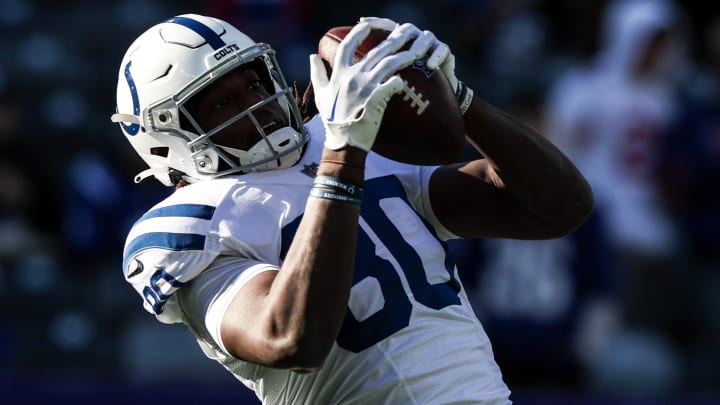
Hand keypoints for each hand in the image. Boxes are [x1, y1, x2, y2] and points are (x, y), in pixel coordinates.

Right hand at [310, 21, 433, 150]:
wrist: (344, 143)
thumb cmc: (332, 121)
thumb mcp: (320, 95)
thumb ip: (317, 74)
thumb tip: (312, 56)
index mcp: (338, 73)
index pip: (348, 45)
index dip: (359, 32)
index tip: (368, 26)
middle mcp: (352, 76)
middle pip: (375, 51)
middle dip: (393, 39)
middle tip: (406, 32)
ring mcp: (365, 87)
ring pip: (389, 64)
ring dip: (404, 56)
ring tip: (416, 51)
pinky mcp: (377, 99)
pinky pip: (393, 84)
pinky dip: (400, 80)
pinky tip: (406, 79)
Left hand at [359, 17, 460, 96]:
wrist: (433, 103)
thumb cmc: (404, 93)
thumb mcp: (381, 83)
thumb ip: (361, 72)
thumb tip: (328, 64)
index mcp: (397, 44)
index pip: (385, 27)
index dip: (374, 23)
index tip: (361, 22)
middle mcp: (413, 40)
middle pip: (405, 29)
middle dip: (398, 35)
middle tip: (392, 45)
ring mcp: (429, 45)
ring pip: (425, 36)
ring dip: (418, 44)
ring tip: (414, 55)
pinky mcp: (444, 53)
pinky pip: (442, 49)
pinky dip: (436, 56)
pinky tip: (430, 65)